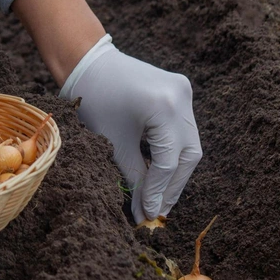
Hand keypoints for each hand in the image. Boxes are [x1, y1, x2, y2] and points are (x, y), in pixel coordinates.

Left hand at [60, 35, 201, 224]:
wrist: (89, 64)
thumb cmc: (95, 102)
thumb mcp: (113, 144)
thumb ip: (133, 178)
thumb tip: (143, 212)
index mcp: (164, 107)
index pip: (168, 161)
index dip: (158, 191)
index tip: (147, 214)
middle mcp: (182, 97)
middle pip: (189, 154)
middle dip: (173, 185)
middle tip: (157, 210)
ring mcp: (184, 91)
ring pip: (190, 143)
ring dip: (176, 172)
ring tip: (160, 197)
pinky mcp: (181, 91)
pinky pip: (183, 129)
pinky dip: (173, 152)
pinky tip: (160, 172)